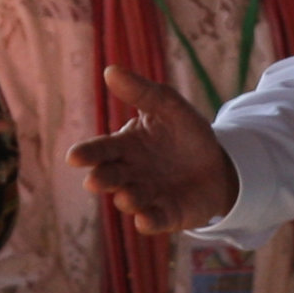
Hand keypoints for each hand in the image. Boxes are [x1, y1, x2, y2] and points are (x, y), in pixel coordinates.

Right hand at [69, 67, 238, 234]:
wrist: (219, 164)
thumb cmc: (184, 134)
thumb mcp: (169, 107)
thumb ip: (142, 92)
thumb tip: (110, 70)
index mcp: (124, 147)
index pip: (101, 150)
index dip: (87, 154)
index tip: (74, 157)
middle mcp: (129, 174)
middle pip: (110, 177)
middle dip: (102, 179)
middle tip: (97, 180)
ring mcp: (146, 196)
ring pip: (129, 200)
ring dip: (127, 199)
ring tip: (127, 196)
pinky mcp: (166, 215)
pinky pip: (154, 220)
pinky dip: (148, 222)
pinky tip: (144, 221)